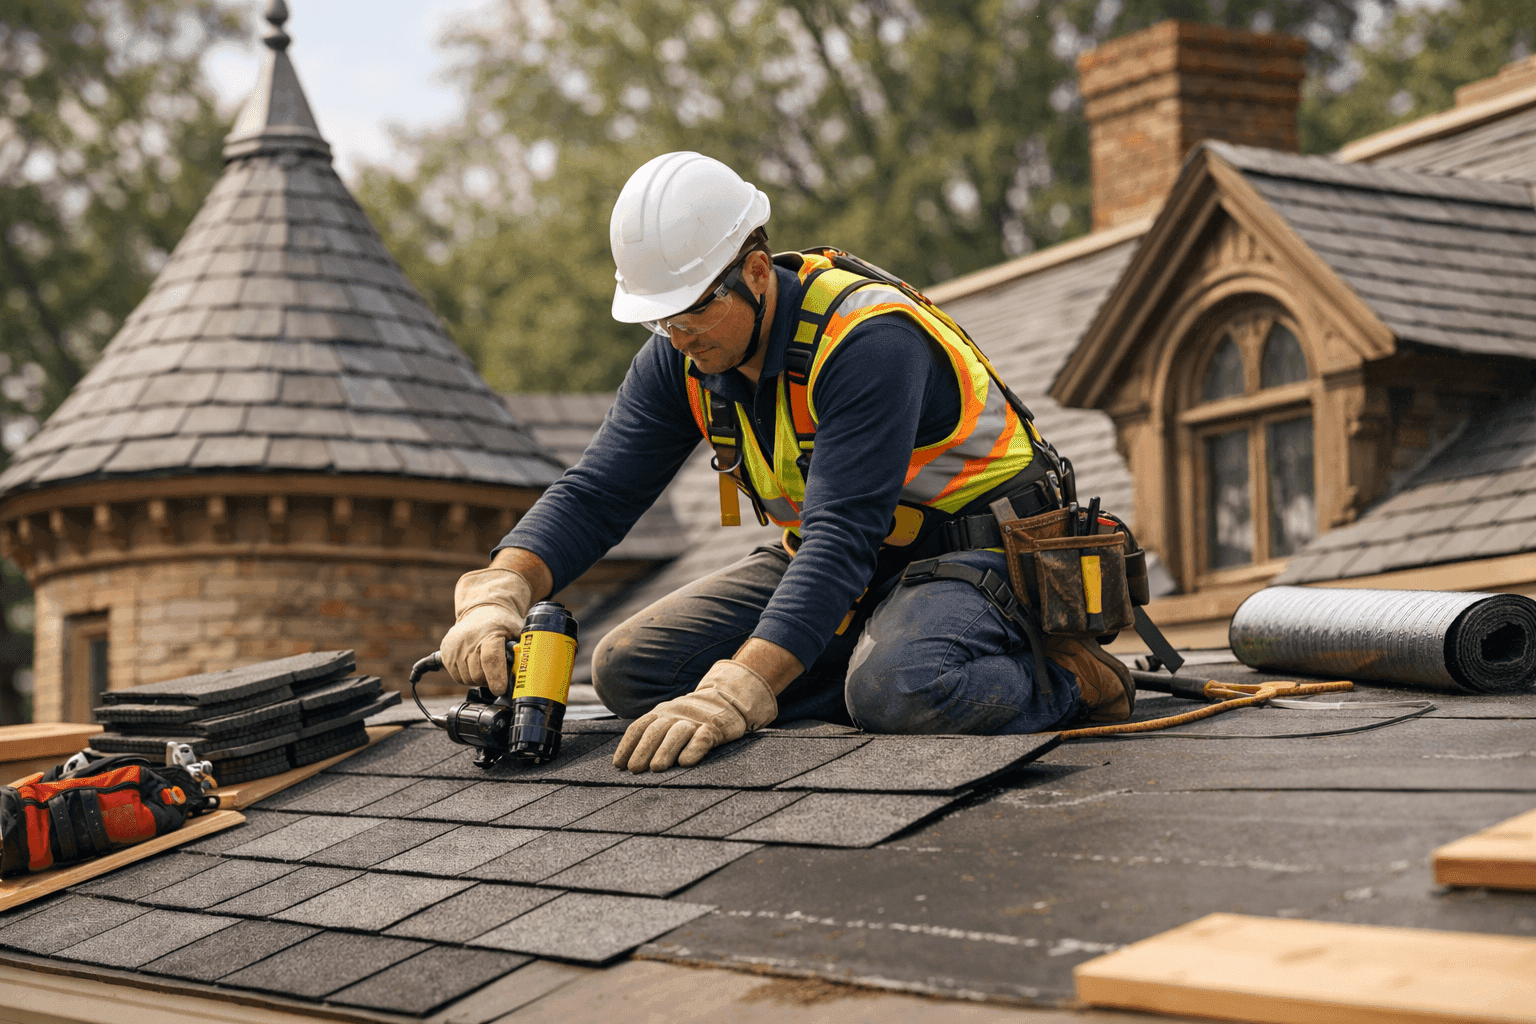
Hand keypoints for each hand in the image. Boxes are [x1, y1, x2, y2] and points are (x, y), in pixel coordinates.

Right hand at [441, 568, 533, 694]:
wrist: (480, 610)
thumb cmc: (502, 623)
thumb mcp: (518, 630)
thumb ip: (524, 649)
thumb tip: (535, 670)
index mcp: (490, 634)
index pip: (491, 660)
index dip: (497, 678)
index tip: (501, 689)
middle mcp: (469, 640)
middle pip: (479, 675)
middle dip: (490, 680)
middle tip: (498, 673)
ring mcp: (454, 647)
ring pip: (467, 679)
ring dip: (478, 679)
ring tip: (486, 666)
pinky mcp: (445, 653)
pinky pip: (457, 677)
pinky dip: (467, 676)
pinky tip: (475, 665)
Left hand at [613, 659, 777, 771]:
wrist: (725, 698)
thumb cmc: (690, 718)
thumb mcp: (668, 719)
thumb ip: (651, 735)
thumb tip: (626, 763)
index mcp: (660, 713)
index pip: (638, 728)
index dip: (627, 746)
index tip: (619, 765)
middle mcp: (675, 715)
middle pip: (655, 731)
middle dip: (643, 750)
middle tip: (635, 770)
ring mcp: (695, 721)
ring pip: (677, 733)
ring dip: (665, 750)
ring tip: (656, 769)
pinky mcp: (714, 728)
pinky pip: (703, 738)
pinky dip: (694, 749)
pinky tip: (686, 762)